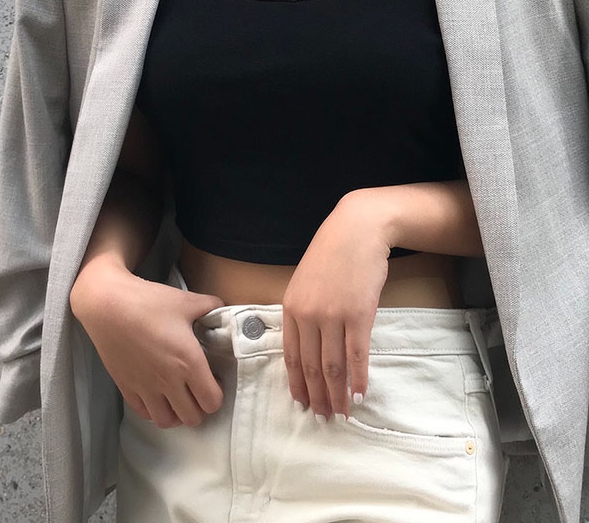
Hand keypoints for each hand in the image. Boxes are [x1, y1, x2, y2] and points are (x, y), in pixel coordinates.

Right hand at [70, 263, 224, 428]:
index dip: (217, 394)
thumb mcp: (187, 301)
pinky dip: (154, 410)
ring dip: (177, 413)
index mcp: (189, 362)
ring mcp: (145, 388)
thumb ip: (211, 307)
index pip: (212, 401)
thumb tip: (223, 310)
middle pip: (192, 417)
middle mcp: (169, 382)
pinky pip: (144, 414)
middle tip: (199, 388)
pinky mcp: (126, 388)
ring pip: (167, 421)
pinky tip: (157, 394)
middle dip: (200, 407)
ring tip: (179, 396)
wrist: (108, 305)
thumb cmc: (150, 302)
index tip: (215, 379)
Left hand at [281, 192, 392, 420]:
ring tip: (342, 414)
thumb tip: (307, 345)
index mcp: (291, 308)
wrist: (356, 230)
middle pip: (312, 366)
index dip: (298, 384)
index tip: (302, 404)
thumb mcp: (305, 281)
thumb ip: (303, 311)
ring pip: (333, 366)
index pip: (291, 356)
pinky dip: (357, 378)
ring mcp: (333, 315)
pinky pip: (357, 354)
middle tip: (323, 419)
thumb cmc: (331, 254)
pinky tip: (359, 394)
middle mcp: (308, 315)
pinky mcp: (359, 314)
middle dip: (317, 396)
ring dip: (337, 394)